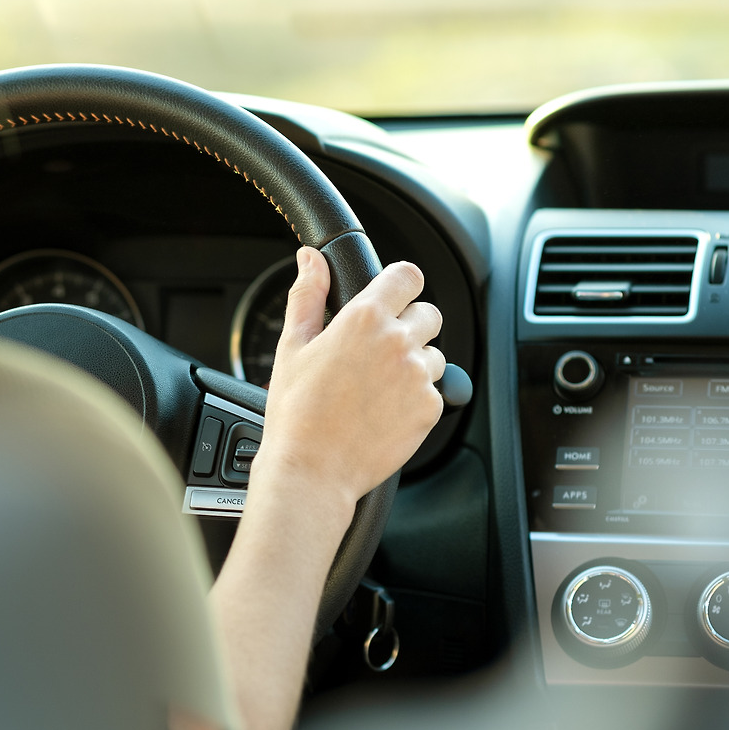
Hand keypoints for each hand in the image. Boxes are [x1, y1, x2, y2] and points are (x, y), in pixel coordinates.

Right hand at [254, 246, 445, 512]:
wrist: (313, 470)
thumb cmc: (296, 412)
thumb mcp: (293, 346)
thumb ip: (308, 295)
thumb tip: (310, 259)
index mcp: (364, 318)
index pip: (407, 276)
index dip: (400, 285)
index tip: (392, 299)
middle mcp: (398, 341)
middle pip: (428, 313)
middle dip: (409, 325)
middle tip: (378, 352)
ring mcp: (419, 376)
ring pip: (434, 354)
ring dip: (415, 363)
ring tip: (377, 388)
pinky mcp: (430, 408)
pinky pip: (435, 391)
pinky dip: (416, 398)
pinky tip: (384, 411)